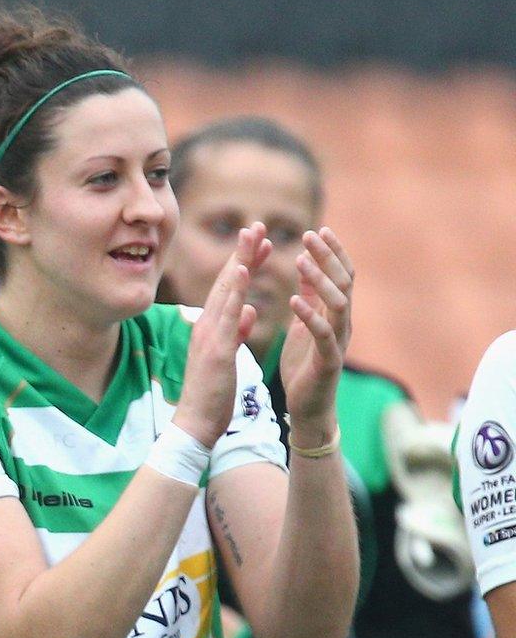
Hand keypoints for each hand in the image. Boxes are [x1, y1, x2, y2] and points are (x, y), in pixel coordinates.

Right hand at [172, 225, 267, 444]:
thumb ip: (237, 332)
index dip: (243, 263)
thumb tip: (250, 312)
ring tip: (253, 235)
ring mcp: (209, 335)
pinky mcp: (215, 349)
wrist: (195, 424)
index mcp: (212, 328)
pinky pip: (227, 315)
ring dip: (239, 260)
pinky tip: (242, 270)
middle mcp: (207, 326)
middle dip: (242, 252)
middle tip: (256, 224)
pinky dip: (234, 290)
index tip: (259, 242)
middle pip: (226, 282)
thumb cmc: (211, 395)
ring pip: (226, 291)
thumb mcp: (228, 358)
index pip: (229, 290)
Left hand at [279, 227, 353, 441]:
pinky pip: (322, 334)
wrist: (308, 408)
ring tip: (301, 260)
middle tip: (309, 235)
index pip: (340, 275)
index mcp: (335, 314)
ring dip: (321, 280)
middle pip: (343, 282)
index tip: (318, 229)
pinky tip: (294, 300)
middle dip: (328, 257)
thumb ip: (310, 297)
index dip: (332, 252)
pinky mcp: (327, 361)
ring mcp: (338, 341)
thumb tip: (308, 266)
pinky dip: (309, 315)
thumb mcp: (305, 324)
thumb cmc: (305, 365)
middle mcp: (342, 324)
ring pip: (339, 304)